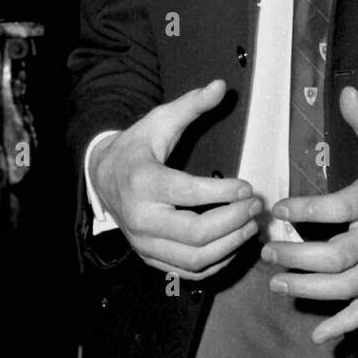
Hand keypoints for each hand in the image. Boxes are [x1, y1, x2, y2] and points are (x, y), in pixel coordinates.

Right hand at [90, 79, 263, 279]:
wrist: (102, 177)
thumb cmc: (136, 147)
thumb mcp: (159, 120)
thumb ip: (191, 105)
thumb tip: (221, 86)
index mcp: (143, 182)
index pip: (187, 193)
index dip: (222, 192)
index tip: (247, 187)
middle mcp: (141, 217)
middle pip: (194, 233)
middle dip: (232, 221)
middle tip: (255, 207)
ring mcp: (144, 242)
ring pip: (193, 259)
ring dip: (229, 246)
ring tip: (250, 226)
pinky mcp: (149, 257)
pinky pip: (187, 271)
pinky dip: (215, 264)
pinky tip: (233, 245)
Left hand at [262, 87, 357, 342]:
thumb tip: (347, 90)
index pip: (339, 208)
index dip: (307, 209)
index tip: (278, 207)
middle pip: (339, 257)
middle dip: (299, 258)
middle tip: (267, 251)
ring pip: (348, 288)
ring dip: (311, 291)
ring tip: (278, 284)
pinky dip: (345, 326)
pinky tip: (319, 336)